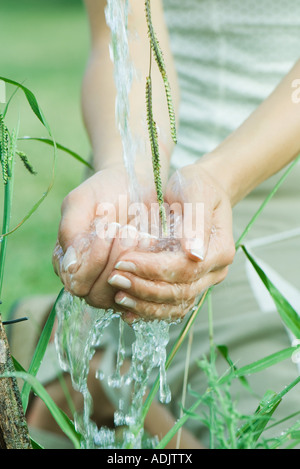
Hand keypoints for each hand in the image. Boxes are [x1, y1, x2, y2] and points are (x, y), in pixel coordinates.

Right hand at [52, 167, 157, 309]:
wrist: (135, 181)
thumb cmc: (104, 190)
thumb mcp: (81, 201)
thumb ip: (70, 232)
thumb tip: (69, 267)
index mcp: (67, 263)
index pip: (77, 282)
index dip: (94, 260)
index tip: (110, 228)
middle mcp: (87, 278)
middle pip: (96, 295)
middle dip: (115, 262)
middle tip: (128, 230)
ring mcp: (113, 283)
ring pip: (120, 295)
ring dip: (133, 266)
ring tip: (140, 235)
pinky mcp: (137, 280)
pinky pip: (142, 291)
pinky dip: (148, 270)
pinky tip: (151, 243)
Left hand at [107, 162, 235, 321]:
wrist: (199, 191)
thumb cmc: (196, 186)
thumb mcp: (196, 192)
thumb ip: (196, 221)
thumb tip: (194, 253)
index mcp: (219, 250)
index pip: (184, 269)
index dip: (153, 269)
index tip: (124, 261)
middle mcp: (214, 271)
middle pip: (180, 291)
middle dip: (144, 288)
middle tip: (114, 277)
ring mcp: (203, 281)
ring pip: (175, 304)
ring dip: (145, 304)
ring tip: (118, 295)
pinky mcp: (189, 285)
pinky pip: (171, 306)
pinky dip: (149, 310)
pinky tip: (127, 310)